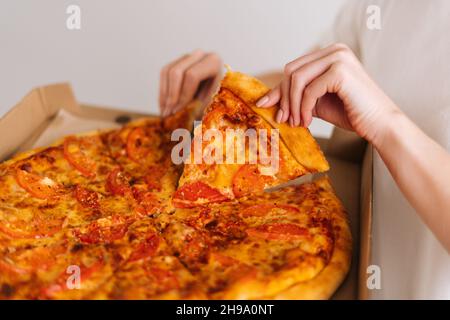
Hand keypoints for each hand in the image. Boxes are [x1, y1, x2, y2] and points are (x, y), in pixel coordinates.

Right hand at [159, 50, 221, 116]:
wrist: (220, 95)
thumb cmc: (219, 102)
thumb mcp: (212, 105)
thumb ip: (198, 109)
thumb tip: (178, 118)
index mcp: (213, 62)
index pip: (192, 76)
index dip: (183, 95)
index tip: (177, 112)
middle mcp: (200, 55)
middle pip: (177, 72)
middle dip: (171, 95)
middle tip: (168, 114)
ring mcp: (187, 56)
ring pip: (167, 72)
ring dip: (164, 95)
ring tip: (165, 113)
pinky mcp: (177, 62)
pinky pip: (164, 74)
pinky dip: (162, 92)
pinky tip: (164, 107)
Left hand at [256, 43, 399, 143]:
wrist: (379, 124)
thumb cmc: (351, 112)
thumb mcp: (315, 102)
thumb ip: (295, 96)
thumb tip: (265, 100)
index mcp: (330, 53)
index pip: (294, 68)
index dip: (280, 89)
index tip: (268, 107)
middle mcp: (334, 50)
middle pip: (291, 70)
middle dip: (284, 97)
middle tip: (285, 120)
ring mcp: (338, 57)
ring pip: (297, 79)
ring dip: (293, 105)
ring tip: (297, 122)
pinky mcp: (340, 71)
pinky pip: (309, 90)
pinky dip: (304, 108)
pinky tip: (308, 121)